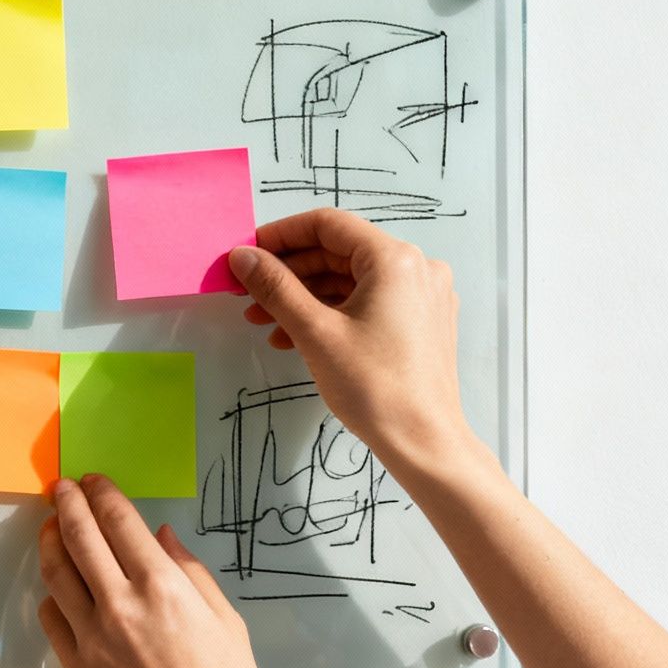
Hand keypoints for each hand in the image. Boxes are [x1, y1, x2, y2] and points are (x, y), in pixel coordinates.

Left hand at [38, 475, 284, 667]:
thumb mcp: (226, 622)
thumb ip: (191, 572)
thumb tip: (163, 536)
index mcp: (163, 587)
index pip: (120, 521)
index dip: (103, 493)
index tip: (94, 480)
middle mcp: (122, 604)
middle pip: (80, 536)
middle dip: (68, 502)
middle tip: (62, 487)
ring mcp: (93, 637)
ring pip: (56, 572)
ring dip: (50, 540)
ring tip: (50, 525)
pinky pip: (52, 618)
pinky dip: (51, 594)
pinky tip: (57, 586)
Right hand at [228, 208, 468, 470]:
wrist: (423, 442)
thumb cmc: (375, 388)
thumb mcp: (315, 331)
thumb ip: (275, 287)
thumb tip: (243, 257)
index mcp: (395, 259)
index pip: (328, 225)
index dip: (281, 235)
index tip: (248, 254)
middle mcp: (416, 268)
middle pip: (338, 253)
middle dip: (289, 273)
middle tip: (248, 293)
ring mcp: (421, 296)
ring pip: (350, 281)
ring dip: (305, 297)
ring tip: (264, 322)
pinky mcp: (420, 322)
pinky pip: (367, 303)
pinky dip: (331, 313)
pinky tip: (295, 337)